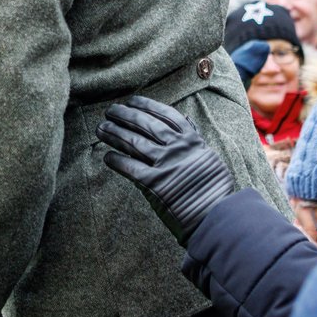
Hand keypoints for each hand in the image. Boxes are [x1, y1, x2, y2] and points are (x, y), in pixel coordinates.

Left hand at [96, 95, 233, 243]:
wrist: (216, 215)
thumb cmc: (213, 188)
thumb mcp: (208, 156)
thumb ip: (194, 138)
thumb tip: (185, 119)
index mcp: (191, 140)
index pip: (165, 114)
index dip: (145, 105)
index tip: (131, 101)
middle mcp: (177, 148)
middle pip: (145, 124)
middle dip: (124, 115)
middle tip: (109, 111)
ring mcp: (165, 165)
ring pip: (134, 142)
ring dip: (114, 133)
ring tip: (101, 129)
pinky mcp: (155, 184)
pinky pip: (130, 167)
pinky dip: (116, 160)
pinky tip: (107, 157)